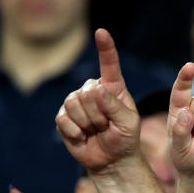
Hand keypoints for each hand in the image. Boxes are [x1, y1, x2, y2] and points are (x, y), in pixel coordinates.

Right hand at [56, 29, 140, 172]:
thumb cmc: (125, 139)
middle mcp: (93, 90)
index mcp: (113, 88)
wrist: (111, 160)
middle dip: (99, 114)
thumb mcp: (129, 123)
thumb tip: (97, 89)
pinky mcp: (64, 117)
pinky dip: (76, 132)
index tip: (101, 32)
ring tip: (97, 130)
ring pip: (73, 105)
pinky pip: (64, 119)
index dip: (105, 48)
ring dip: (88, 123)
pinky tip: (84, 137)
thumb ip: (116, 106)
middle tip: (107, 126)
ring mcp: (76, 102)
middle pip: (87, 92)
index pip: (109, 64)